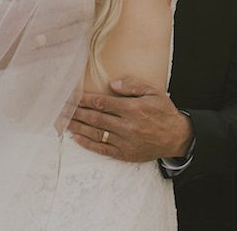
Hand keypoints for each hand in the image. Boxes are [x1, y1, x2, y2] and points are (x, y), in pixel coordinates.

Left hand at [68, 76, 193, 161]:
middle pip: (95, 118)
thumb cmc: (163, 111)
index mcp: (132, 109)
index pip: (102, 102)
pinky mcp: (125, 154)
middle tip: (60, 108)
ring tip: (62, 121)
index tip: (71, 96)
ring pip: (95, 133)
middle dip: (75, 112)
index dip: (84, 99)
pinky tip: (76, 138)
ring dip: (77, 127)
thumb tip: (112, 83)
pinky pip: (102, 149)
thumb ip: (132, 85)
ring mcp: (125, 141)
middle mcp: (127, 126)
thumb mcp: (153, 92)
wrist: (176, 137)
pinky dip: (87, 144)